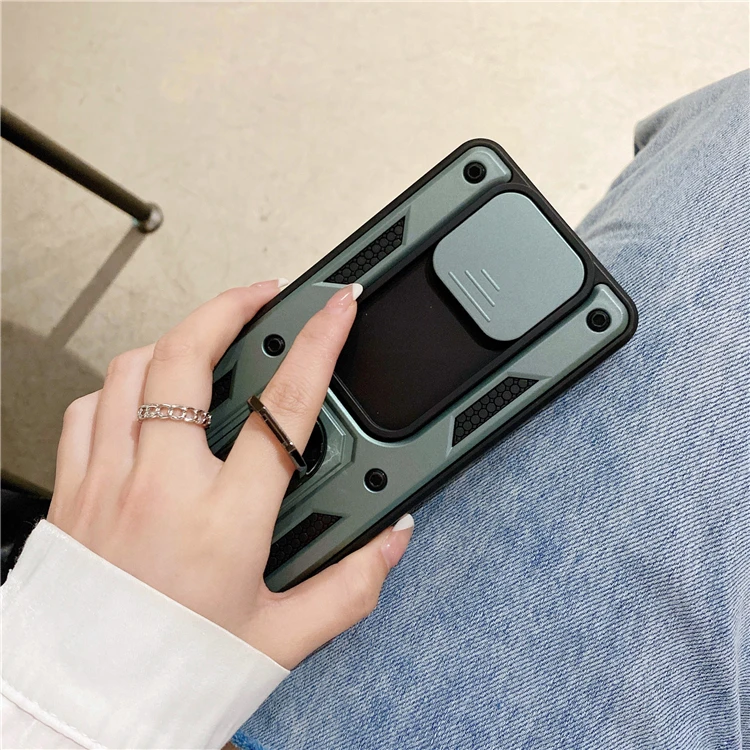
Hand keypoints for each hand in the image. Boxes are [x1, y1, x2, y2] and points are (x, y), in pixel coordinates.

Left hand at [48, 280, 412, 669]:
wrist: (83, 712)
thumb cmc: (174, 674)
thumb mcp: (281, 639)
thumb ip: (351, 586)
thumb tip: (393, 541)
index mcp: (224, 521)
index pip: (283, 408)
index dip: (319, 344)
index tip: (338, 309)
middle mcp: (160, 489)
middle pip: (188, 358)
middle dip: (231, 307)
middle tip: (263, 294)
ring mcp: (107, 484)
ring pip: (131, 370)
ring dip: (174, 340)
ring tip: (207, 336)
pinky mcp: (71, 493)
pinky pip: (86, 411)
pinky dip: (116, 388)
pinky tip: (140, 396)